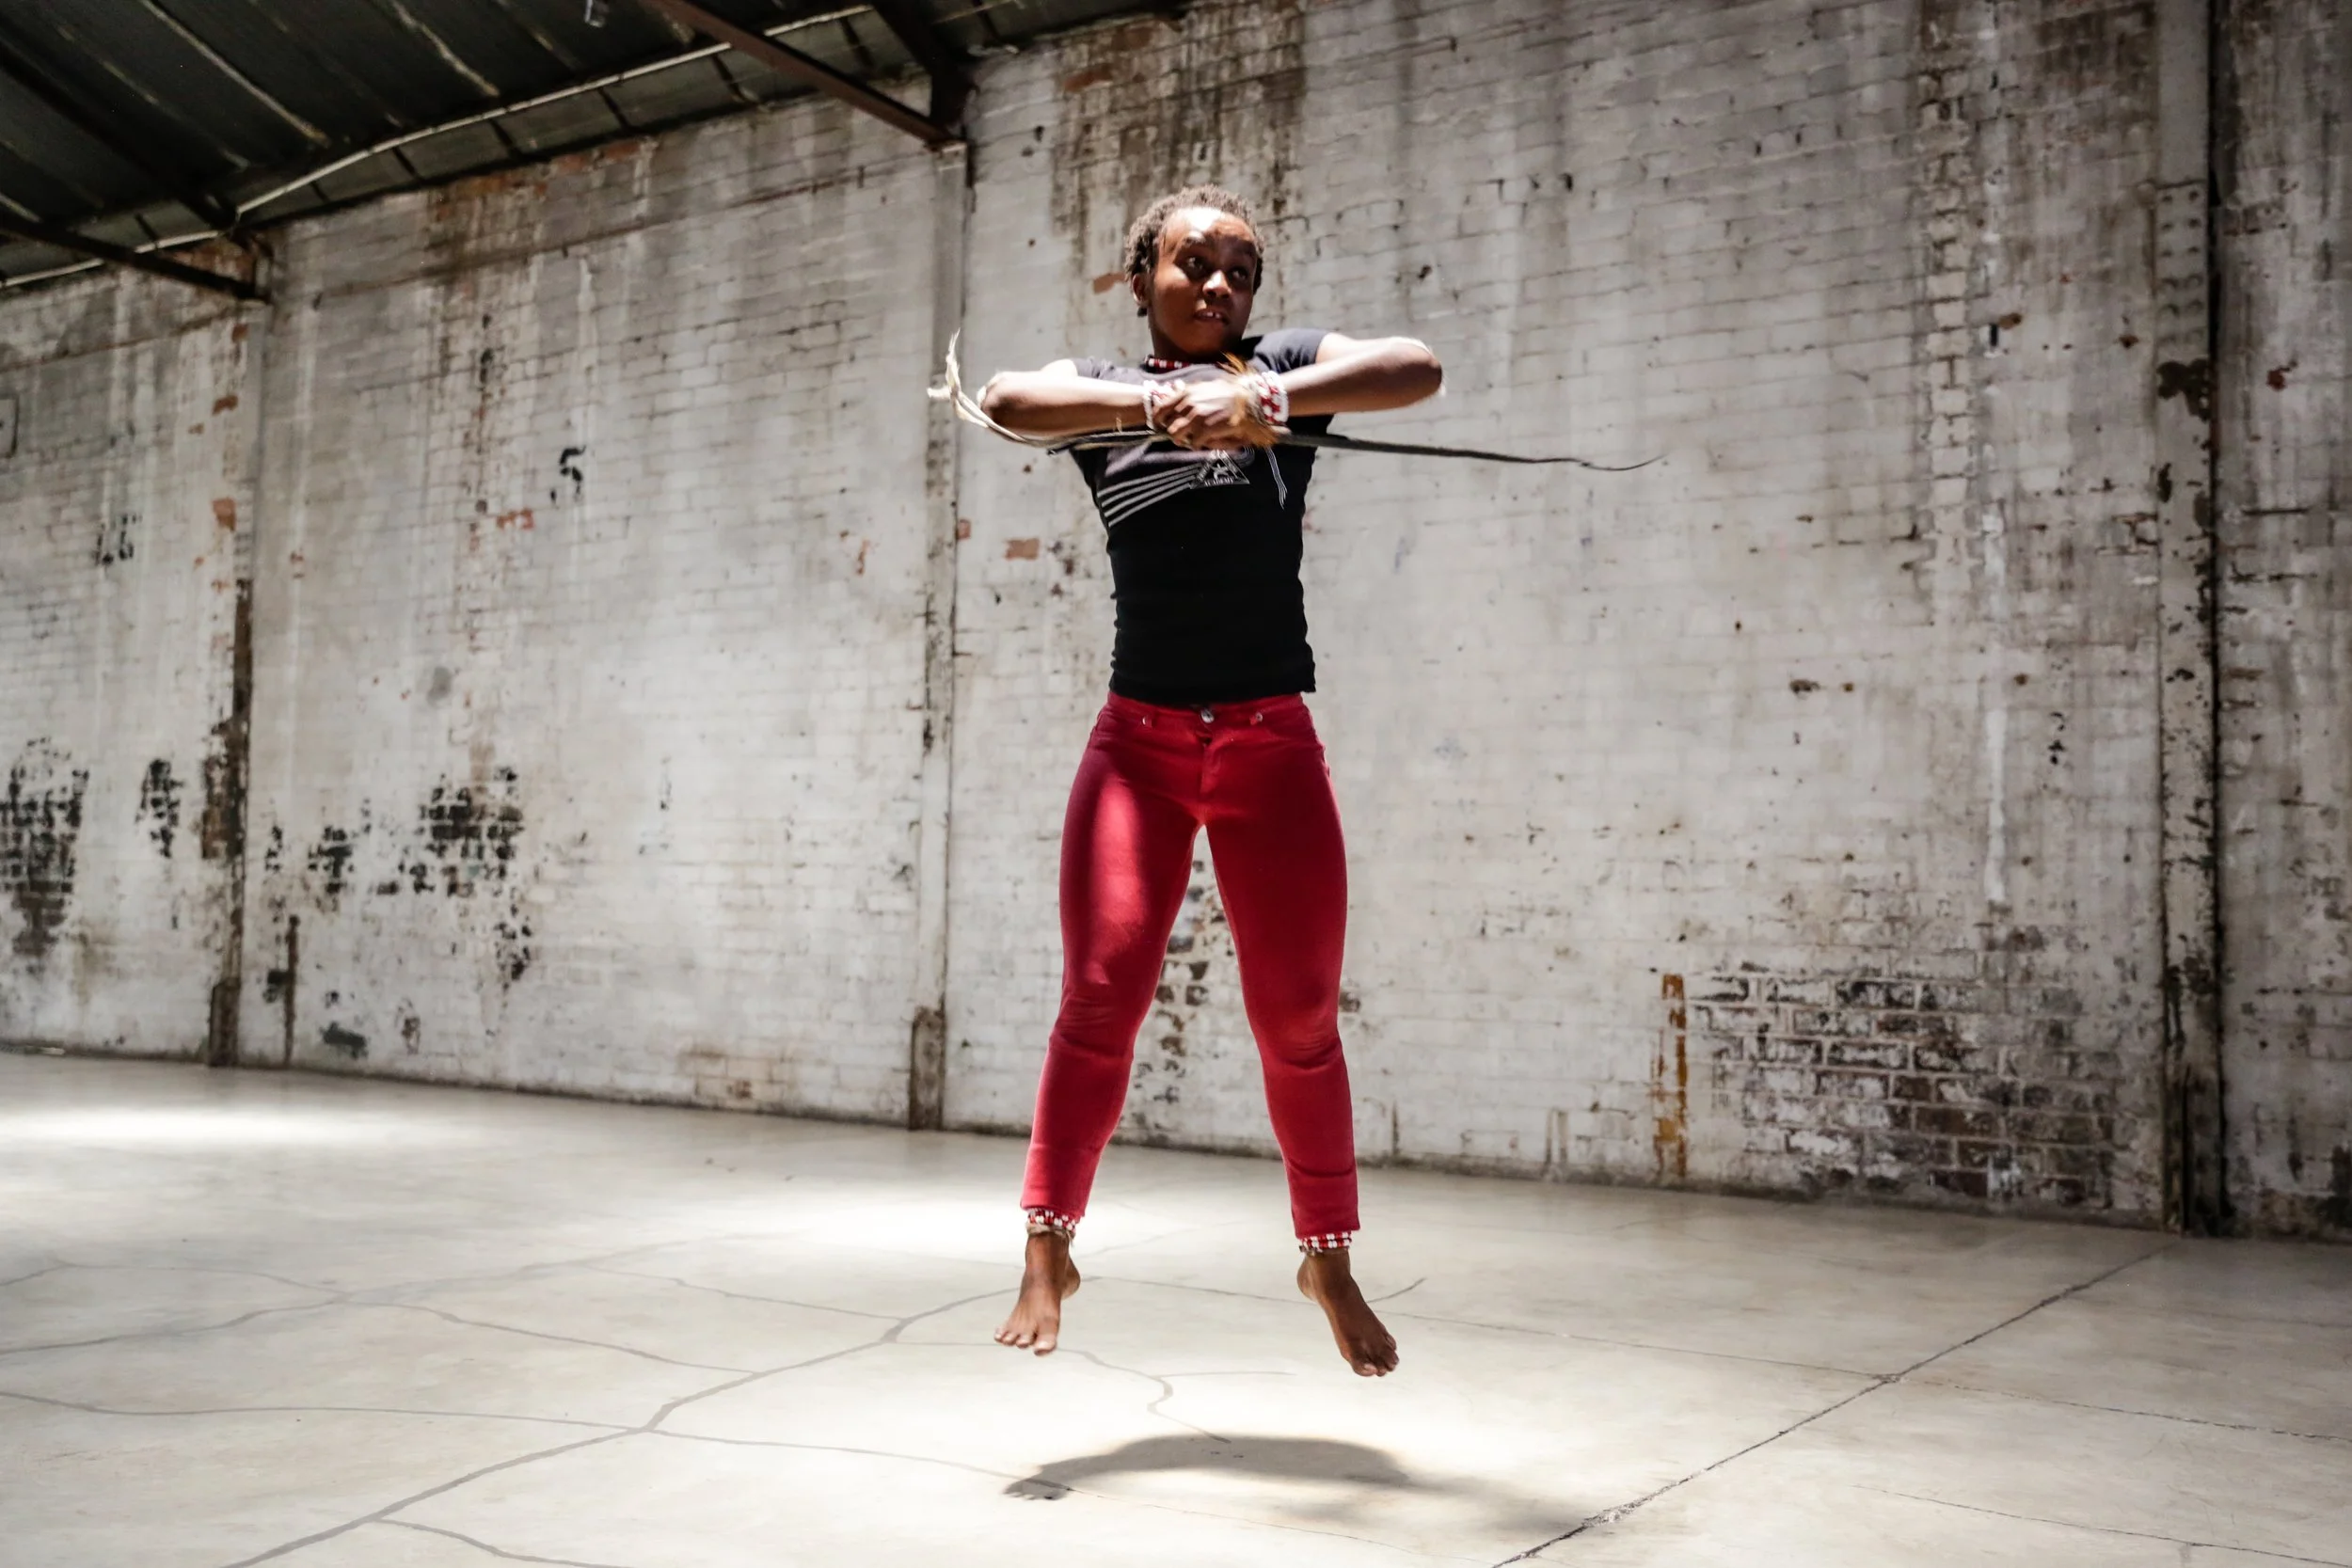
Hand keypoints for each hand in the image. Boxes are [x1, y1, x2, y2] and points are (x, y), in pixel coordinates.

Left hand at [1154, 377, 1280, 449]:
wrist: (1249, 400)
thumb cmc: (1229, 394)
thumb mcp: (1205, 387)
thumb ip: (1189, 393)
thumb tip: (1176, 399)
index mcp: (1186, 393)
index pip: (1159, 409)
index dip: (1158, 421)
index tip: (1162, 427)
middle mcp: (1188, 404)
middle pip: (1167, 426)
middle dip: (1174, 433)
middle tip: (1183, 436)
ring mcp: (1197, 417)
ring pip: (1176, 436)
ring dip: (1184, 440)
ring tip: (1194, 440)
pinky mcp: (1207, 429)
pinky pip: (1194, 443)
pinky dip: (1199, 445)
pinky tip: (1207, 441)